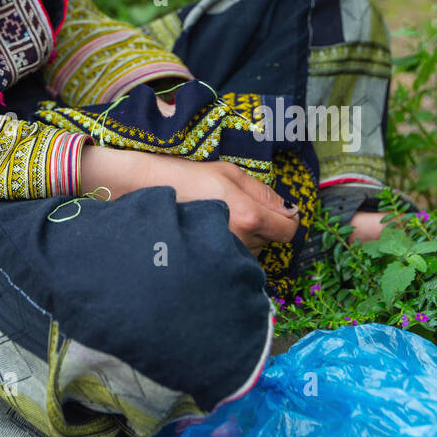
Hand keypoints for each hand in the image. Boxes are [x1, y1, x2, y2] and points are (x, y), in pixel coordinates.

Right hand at [79, 147, 299, 256]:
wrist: (146, 192)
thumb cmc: (187, 176)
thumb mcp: (229, 172)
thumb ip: (263, 192)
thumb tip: (289, 209)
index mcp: (249, 216)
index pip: (289, 229)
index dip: (288, 218)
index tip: (279, 212)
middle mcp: (241, 241)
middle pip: (272, 239)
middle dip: (263, 224)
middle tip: (237, 207)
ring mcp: (225, 255)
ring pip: (254, 250)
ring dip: (248, 237)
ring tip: (220, 218)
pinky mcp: (212, 264)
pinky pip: (235, 258)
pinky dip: (231, 247)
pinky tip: (213, 233)